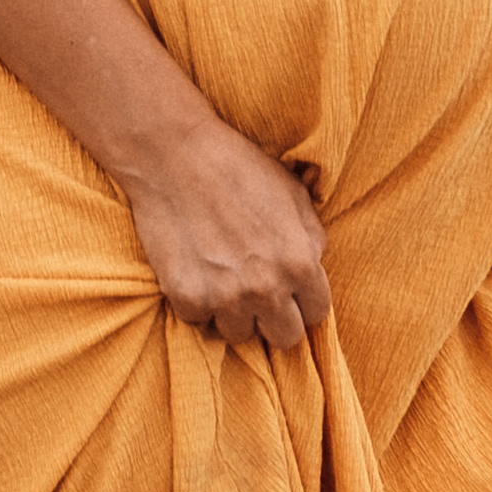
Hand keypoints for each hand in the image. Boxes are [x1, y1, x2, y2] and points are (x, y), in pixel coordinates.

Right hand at [119, 106, 331, 352]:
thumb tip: (313, 264)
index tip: (287, 291)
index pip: (316, 314)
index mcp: (299, 263)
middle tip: (256, 293)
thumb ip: (311, 237)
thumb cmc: (237, 166)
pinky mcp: (186, 297)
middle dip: (273, 317)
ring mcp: (225, 297)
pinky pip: (198, 320)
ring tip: (221, 278)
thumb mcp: (292, 192)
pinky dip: (196, 302)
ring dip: (232, 312)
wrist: (174, 154)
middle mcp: (266, 288)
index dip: (302, 301)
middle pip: (284, 338)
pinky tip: (194, 270)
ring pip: (238, 335)